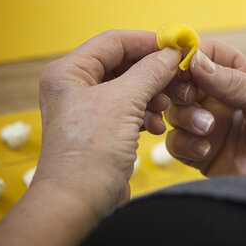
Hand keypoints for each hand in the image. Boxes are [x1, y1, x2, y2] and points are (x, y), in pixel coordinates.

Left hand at [35, 30, 179, 216]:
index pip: (113, 42)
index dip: (146, 42)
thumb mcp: (123, 103)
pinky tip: (156, 126)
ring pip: (128, 88)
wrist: (78, 203)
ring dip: (150, 95)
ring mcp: (88, 109)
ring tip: (164, 107)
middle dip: (151, 73)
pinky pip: (128, 110)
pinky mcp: (101, 129)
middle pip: (122, 65)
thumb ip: (150, 72)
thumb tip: (171, 54)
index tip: (175, 47)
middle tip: (176, 79)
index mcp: (69, 72)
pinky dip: (145, 114)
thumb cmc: (91, 152)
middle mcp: (75, 87)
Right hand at [165, 40, 245, 176]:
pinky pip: (177, 143)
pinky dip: (184, 143)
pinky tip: (205, 148)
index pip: (209, 55)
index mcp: (243, 77)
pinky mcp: (204, 154)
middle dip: (181, 87)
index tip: (180, 61)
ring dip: (186, 117)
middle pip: (185, 82)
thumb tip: (194, 59)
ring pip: (177, 112)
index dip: (192, 54)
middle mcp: (223, 100)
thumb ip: (230, 80)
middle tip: (189, 95)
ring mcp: (212, 127)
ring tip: (208, 127)